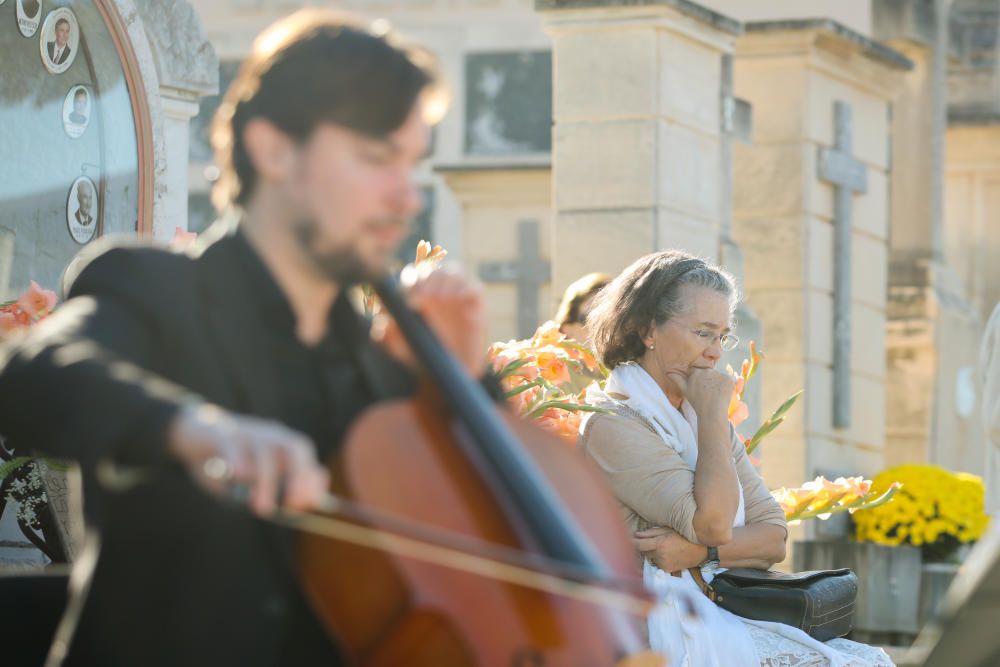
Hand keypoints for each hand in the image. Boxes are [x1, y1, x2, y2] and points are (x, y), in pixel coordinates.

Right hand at [166, 403, 328, 516]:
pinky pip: (232, 446)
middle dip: (299, 477)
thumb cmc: (229, 466)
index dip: (311, 479)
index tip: (306, 504)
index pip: (306, 456)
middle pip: (295, 448)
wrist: (193, 437)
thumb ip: (273, 492)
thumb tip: (296, 507)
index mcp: (282, 445)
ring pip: (264, 453)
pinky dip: (237, 462)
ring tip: (262, 509)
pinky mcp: (221, 435)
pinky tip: (236, 477)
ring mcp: (247, 433)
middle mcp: (270, 435)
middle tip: (292, 505)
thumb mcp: (252, 482)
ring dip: (266, 482)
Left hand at [375, 262, 486, 376]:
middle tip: (421, 298)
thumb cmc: (420, 354)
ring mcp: (458, 295)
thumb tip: (382, 323)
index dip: (409, 281)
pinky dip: (468, 289)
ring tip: (440, 298)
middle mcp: (437, 289)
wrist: (445, 371)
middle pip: (433, 269)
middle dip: (426, 280)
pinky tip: (459, 299)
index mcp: (417, 293)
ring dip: (446, 281)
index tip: (406, 299)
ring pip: (454, 272)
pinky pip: (475, 288)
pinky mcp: (476, 306)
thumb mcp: (398, 347)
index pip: (412, 275)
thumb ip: (385, 336)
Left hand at [634, 526, 707, 572]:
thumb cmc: (684, 536)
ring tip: (661, 546)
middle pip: (644, 552)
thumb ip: (651, 533)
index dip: (632, 542)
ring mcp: (664, 564)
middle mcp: (660, 555)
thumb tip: (636, 535)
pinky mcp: (668, 570)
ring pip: (650, 558)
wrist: (701, 550)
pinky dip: (658, 559)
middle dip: (644, 546)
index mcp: (660, 544)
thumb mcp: (667, 530)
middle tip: (651, 540)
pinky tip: (666, 553)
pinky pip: (657, 564)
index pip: (639, 545)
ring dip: (651, 553)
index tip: (628, 539)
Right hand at [678, 367, 734, 418]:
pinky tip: (722, 394)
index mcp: (696, 372)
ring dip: (717, 383)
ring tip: (715, 394)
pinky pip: (727, 380)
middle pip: (709, 372)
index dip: (699, 379)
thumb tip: (668, 371)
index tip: (700, 388)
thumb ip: (677, 379)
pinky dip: (725, 386)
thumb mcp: (684, 390)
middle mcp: (708, 370)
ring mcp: (719, 374)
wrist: (712, 412)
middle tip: (708, 392)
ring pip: (718, 376)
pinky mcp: (729, 379)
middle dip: (709, 380)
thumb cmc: (697, 402)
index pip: (698, 370)